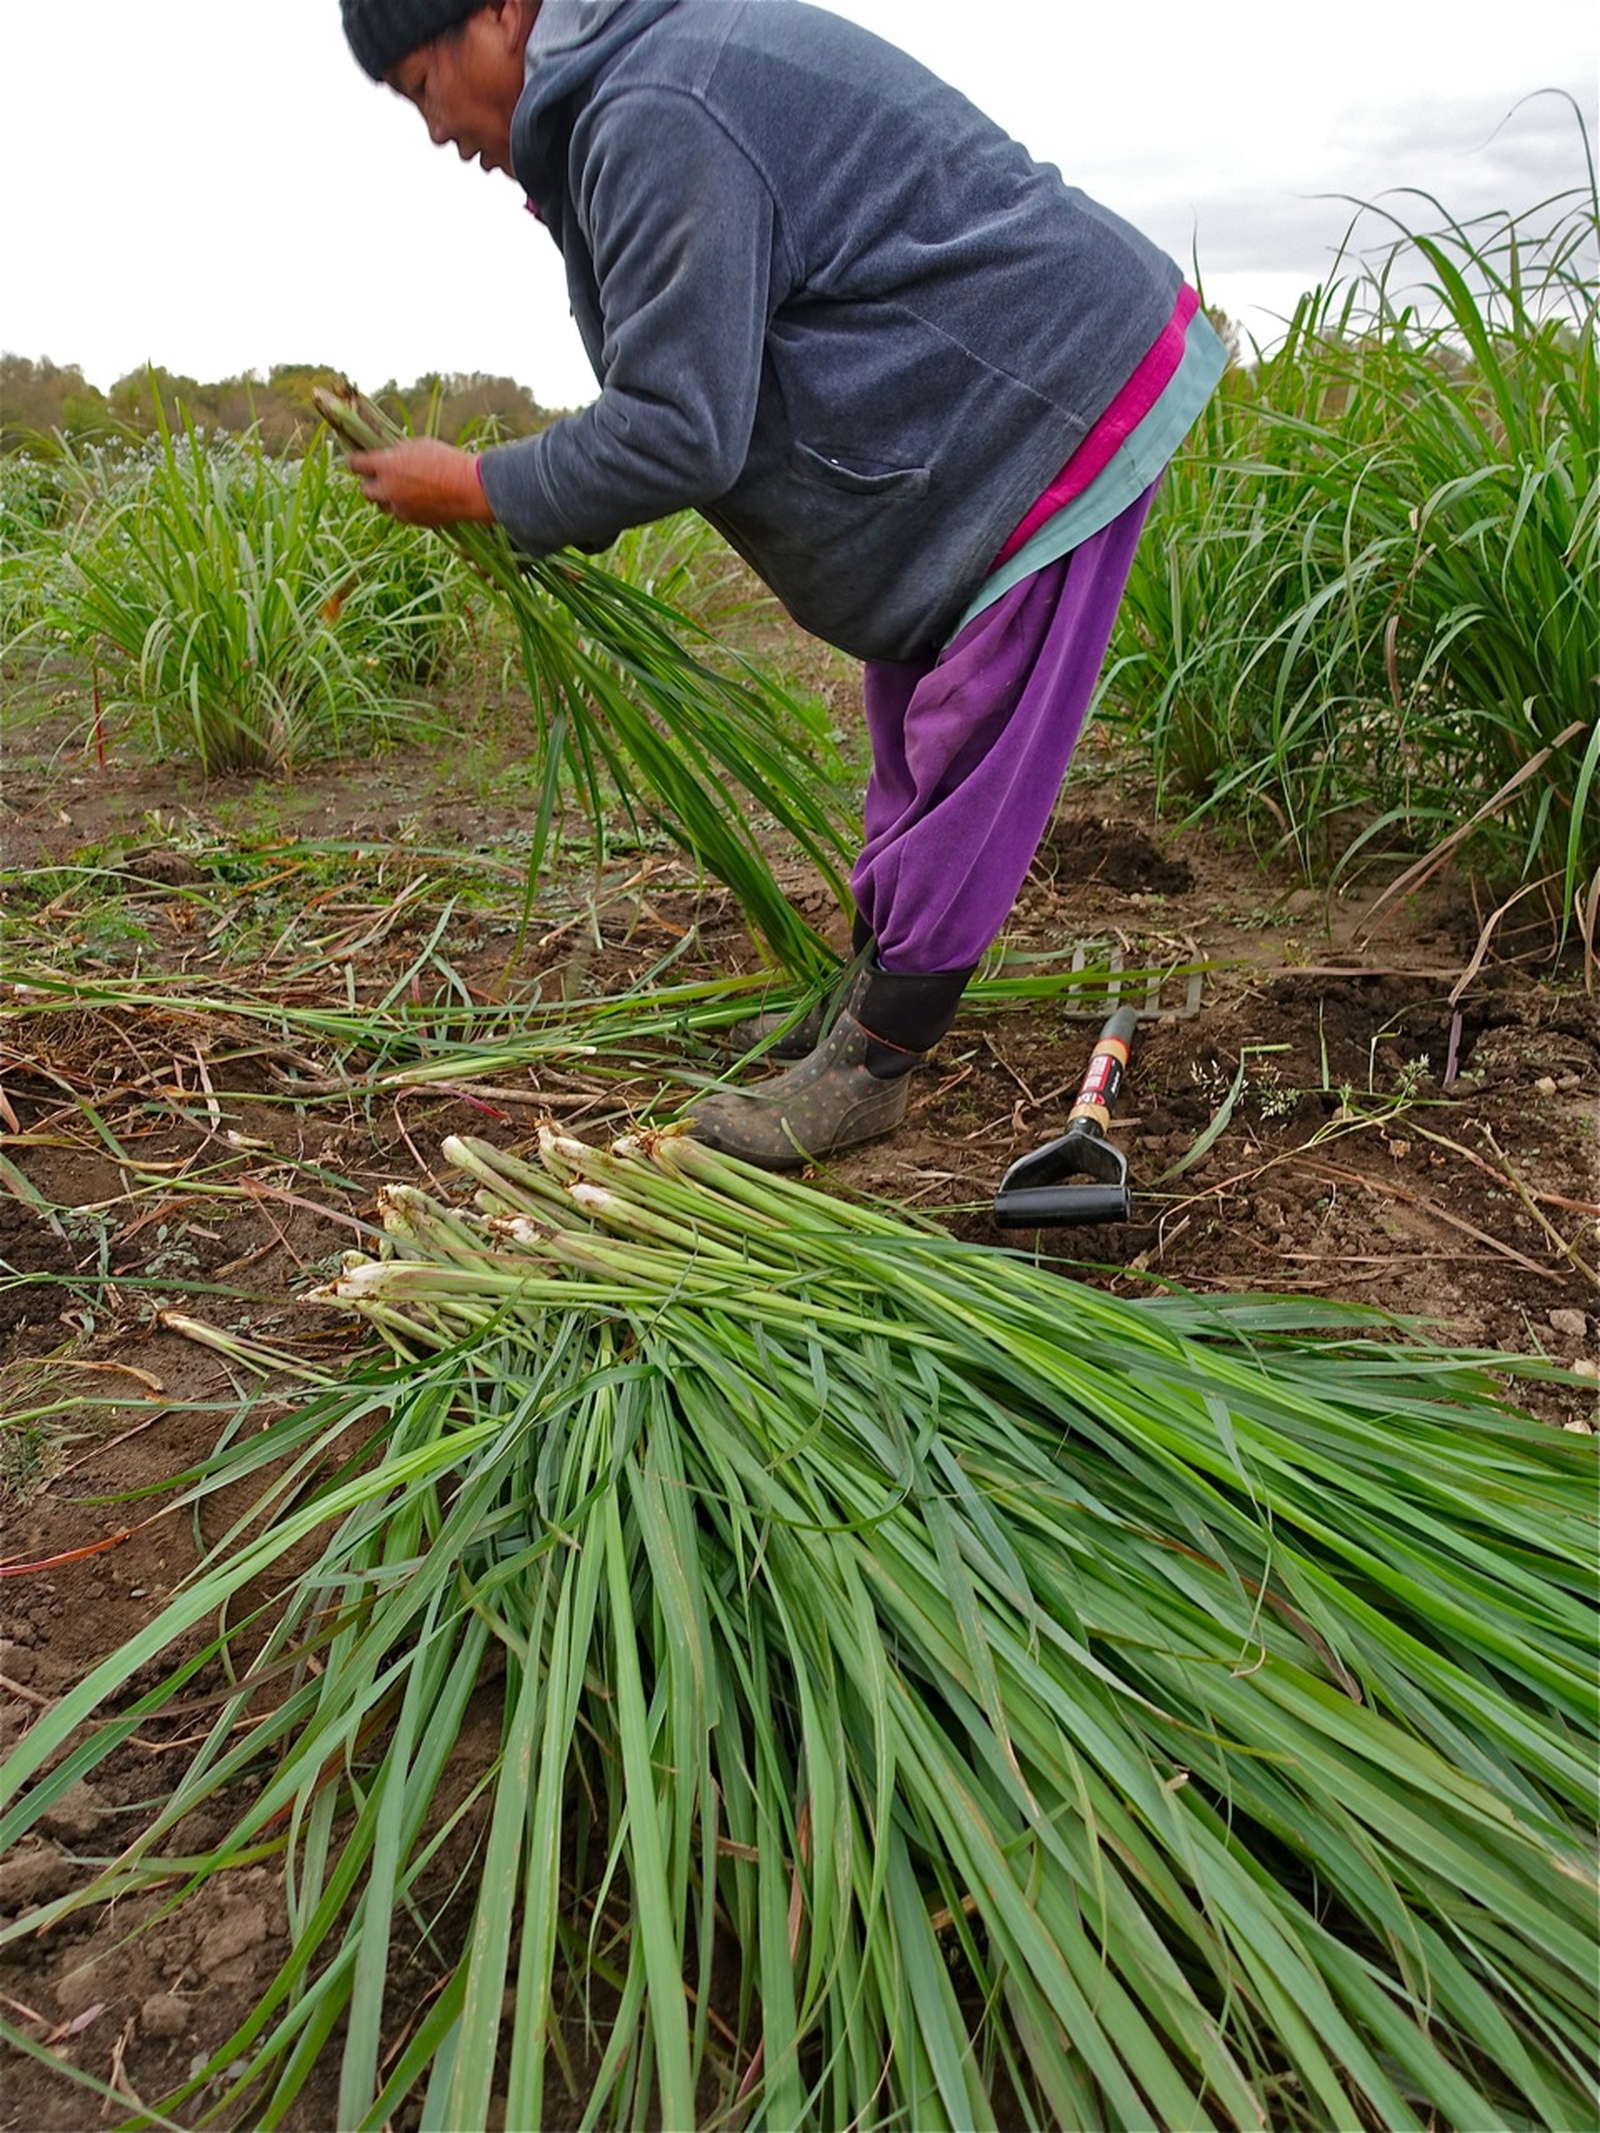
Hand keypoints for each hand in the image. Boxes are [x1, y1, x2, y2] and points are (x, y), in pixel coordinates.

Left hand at [345, 438, 495, 525]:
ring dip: (387, 497)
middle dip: (371, 483)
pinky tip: (418, 499)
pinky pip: (400, 515)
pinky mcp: (412, 521)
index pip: (355, 464)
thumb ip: (397, 451)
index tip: (356, 460)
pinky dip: (404, 507)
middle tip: (381, 477)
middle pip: (365, 490)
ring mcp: (399, 508)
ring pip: (383, 506)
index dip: (354, 461)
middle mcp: (387, 489)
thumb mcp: (419, 445)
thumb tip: (388, 454)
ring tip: (403, 489)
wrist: (470, 489)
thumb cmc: (447, 461)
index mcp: (386, 465)